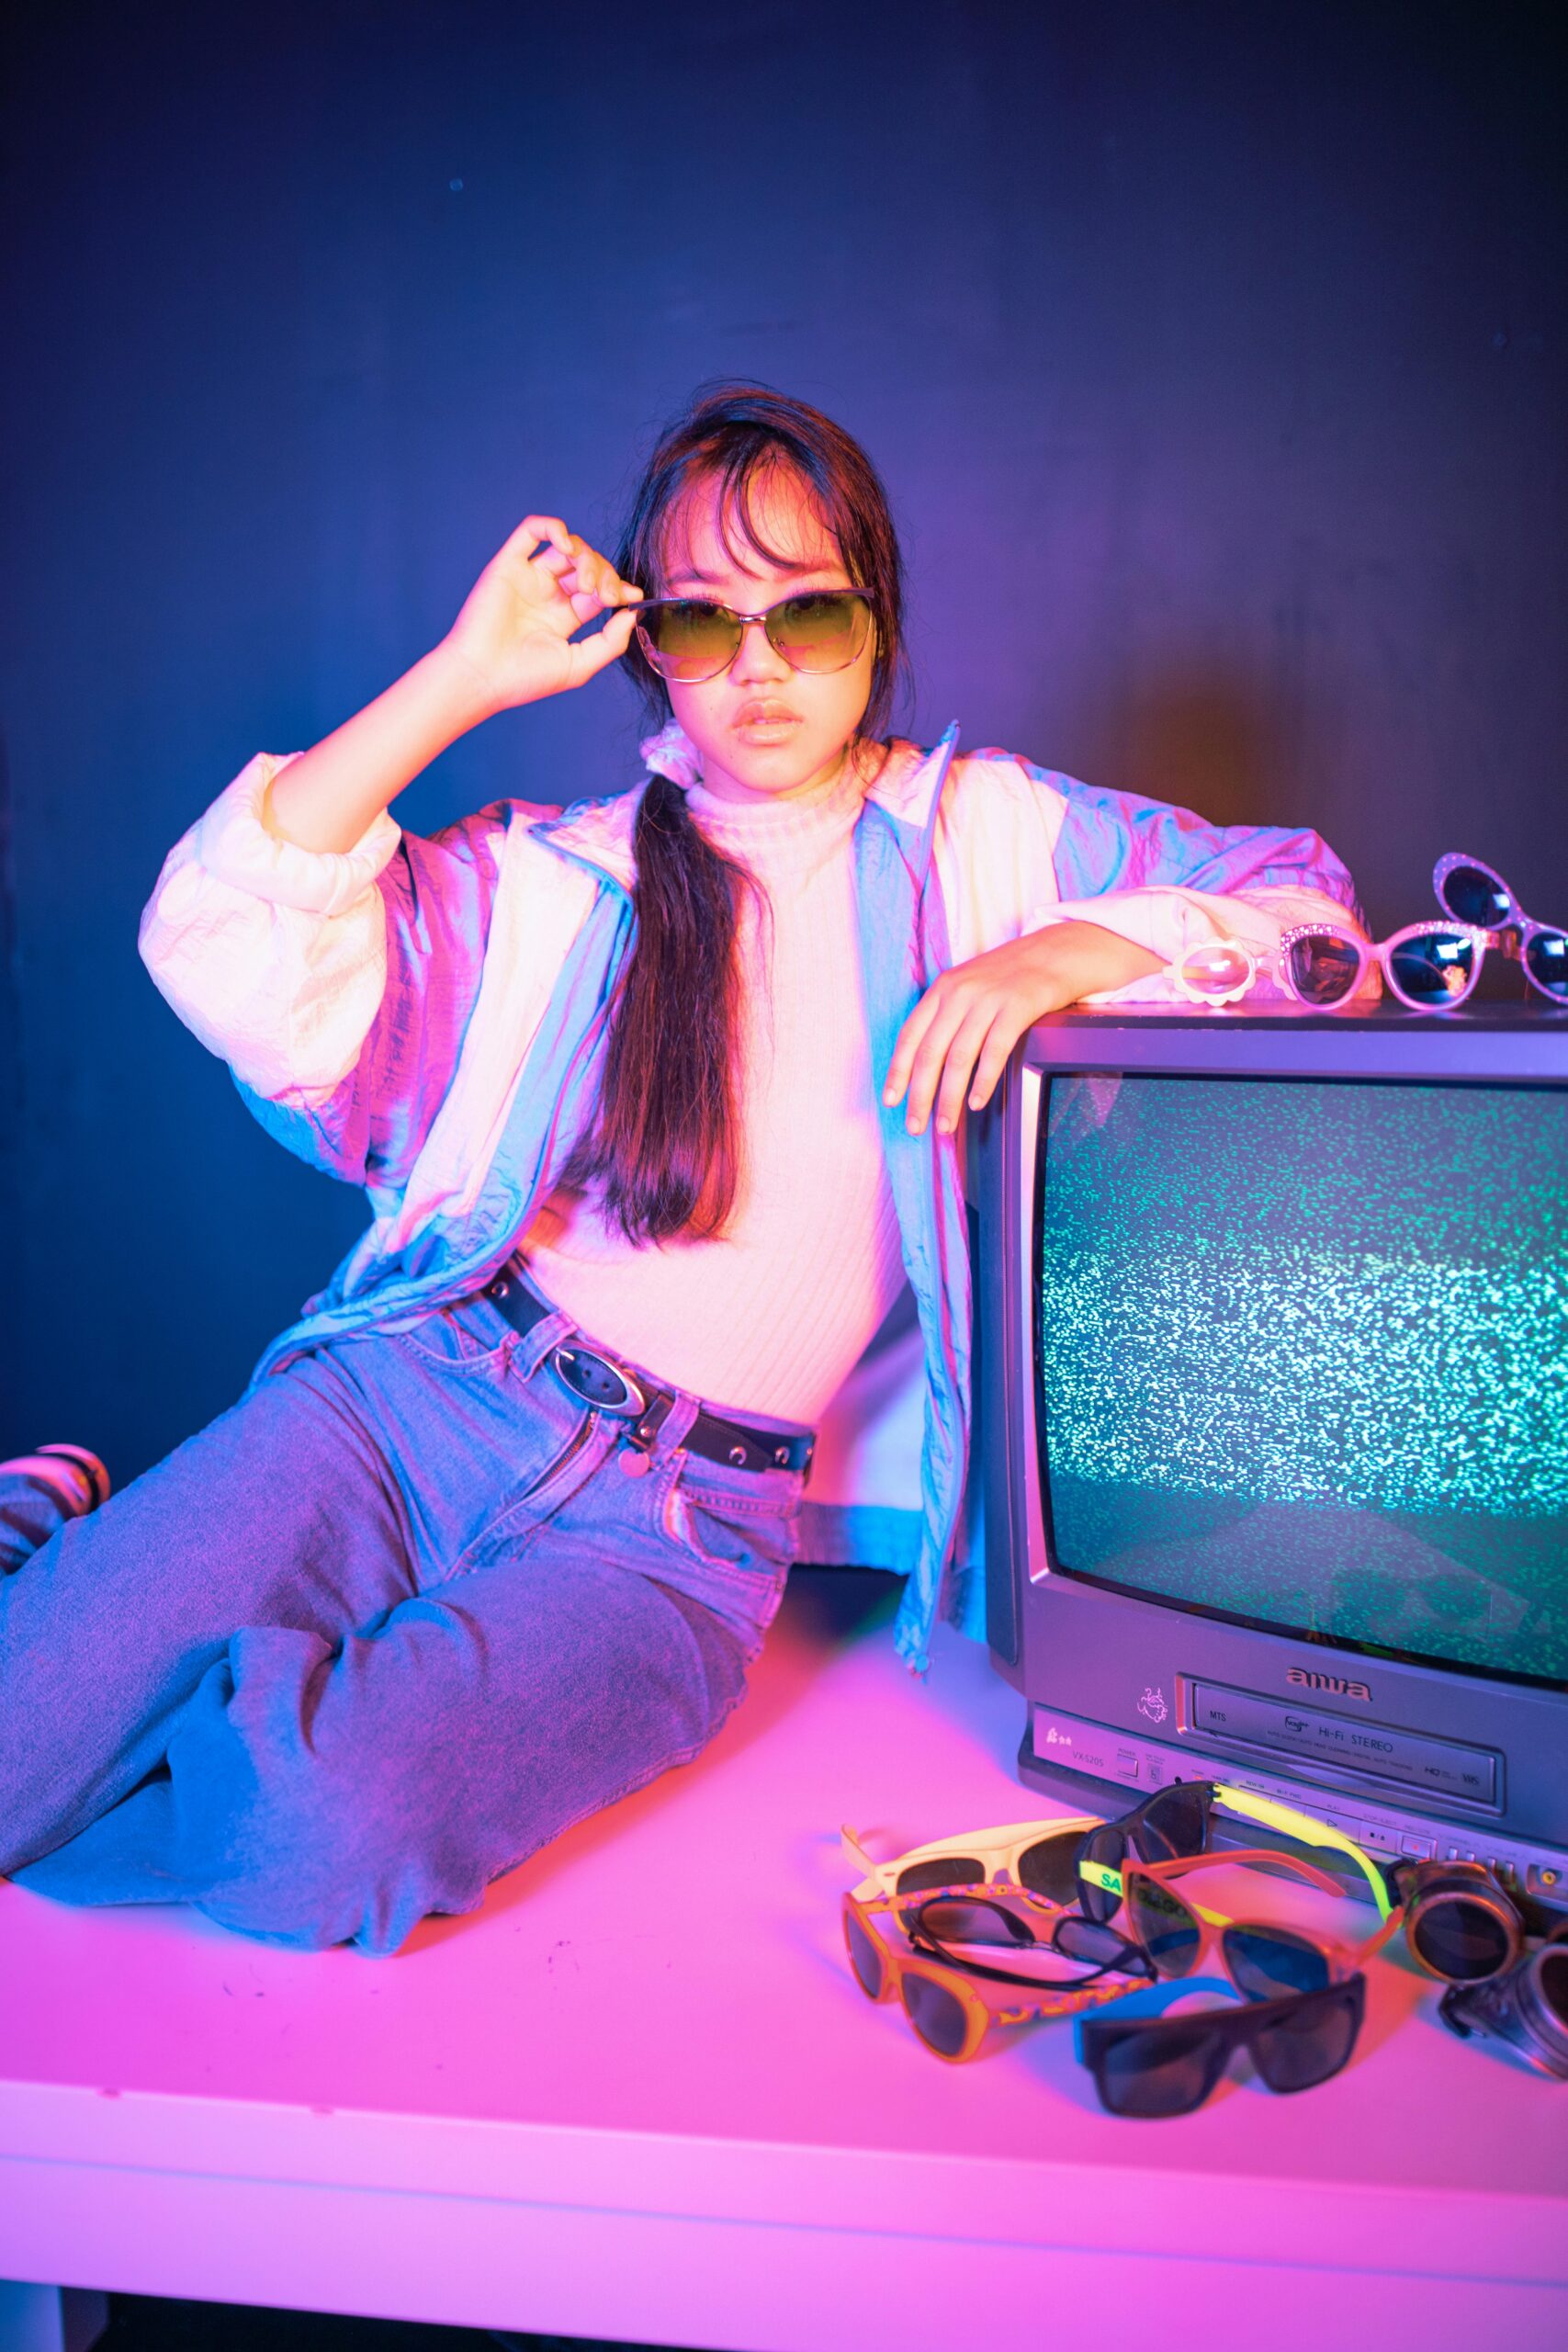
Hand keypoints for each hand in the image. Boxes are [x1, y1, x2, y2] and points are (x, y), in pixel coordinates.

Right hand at [440, 515, 641, 717]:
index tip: (633, 596)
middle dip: (605, 576)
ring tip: (588, 584)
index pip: (598, 590)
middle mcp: (547, 593)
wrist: (483, 677)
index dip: (618, 588)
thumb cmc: (525, 678)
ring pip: (566, 547)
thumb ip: (610, 642)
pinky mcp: (508, 565)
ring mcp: (528, 577)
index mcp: (563, 615)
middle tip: (606, 597)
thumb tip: (631, 613)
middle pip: (587, 566)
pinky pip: (531, 531)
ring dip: (587, 558)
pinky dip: (553, 528)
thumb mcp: (579, 665)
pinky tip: (568, 547)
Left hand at [883, 922, 1162, 1135]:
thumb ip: (946, 1016)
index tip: (890, 1100)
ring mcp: (988, 999)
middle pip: (929, 1053)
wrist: (1055, 953)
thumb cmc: (1010, 977)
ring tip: (946, 1124)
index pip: (909, 1036)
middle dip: (919, 1095)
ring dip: (949, 1098)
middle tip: (916, 1125)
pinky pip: (994, 1051)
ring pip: (958, 1058)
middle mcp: (959, 993)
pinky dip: (983, 1081)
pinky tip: (977, 1102)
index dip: (896, 1072)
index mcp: (942, 989)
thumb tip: (926, 1065)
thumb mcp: (969, 986)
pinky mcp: (1017, 1007)